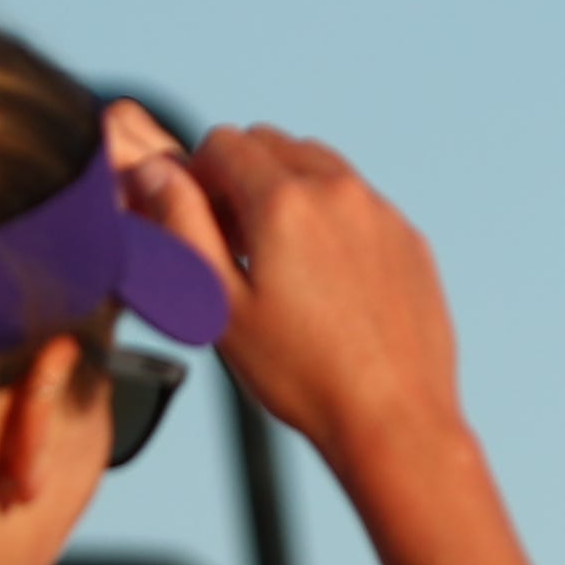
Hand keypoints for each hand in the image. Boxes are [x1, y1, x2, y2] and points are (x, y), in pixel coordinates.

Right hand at [163, 122, 460, 467]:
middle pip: (273, 144)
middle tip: (234, 239)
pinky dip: (333, 218)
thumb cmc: (301, 375)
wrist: (394, 421)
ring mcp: (381, 213)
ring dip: (288, 189)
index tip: (199, 219)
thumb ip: (182, 226)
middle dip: (243, 175)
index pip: (223, 143)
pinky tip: (327, 279)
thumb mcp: (219, 305)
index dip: (198, 175)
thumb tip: (155, 170)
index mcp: (283, 201)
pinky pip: (360, 203)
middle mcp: (338, 191)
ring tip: (278, 256)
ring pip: (321, 166)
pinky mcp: (410, 240)